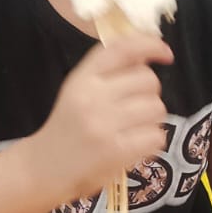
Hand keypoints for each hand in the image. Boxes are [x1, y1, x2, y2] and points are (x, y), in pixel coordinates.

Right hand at [35, 33, 172, 202]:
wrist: (45, 167)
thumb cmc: (68, 127)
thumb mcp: (78, 91)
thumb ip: (108, 73)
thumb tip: (148, 55)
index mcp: (83, 78)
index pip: (123, 49)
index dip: (150, 45)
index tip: (166, 54)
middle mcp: (93, 97)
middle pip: (147, 80)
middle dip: (150, 92)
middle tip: (136, 107)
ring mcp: (105, 125)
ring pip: (156, 108)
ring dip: (153, 118)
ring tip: (135, 127)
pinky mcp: (117, 151)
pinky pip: (156, 136)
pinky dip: (152, 141)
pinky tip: (136, 144)